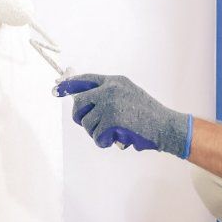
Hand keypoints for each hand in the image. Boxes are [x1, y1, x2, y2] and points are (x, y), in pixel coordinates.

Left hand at [53, 74, 192, 157]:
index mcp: (114, 81)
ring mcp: (109, 103)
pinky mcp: (111, 120)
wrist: (166, 126)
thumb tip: (83, 104)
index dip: (68, 85)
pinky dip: (105, 142)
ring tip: (114, 133)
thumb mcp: (128, 96)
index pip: (85, 79)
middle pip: (79, 103)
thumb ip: (108, 96)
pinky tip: (118, 140)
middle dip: (81, 118)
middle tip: (92, 127)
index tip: (55, 89)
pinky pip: (96, 136)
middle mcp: (110, 89)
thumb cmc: (149, 116)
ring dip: (97, 133)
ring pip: (87, 123)